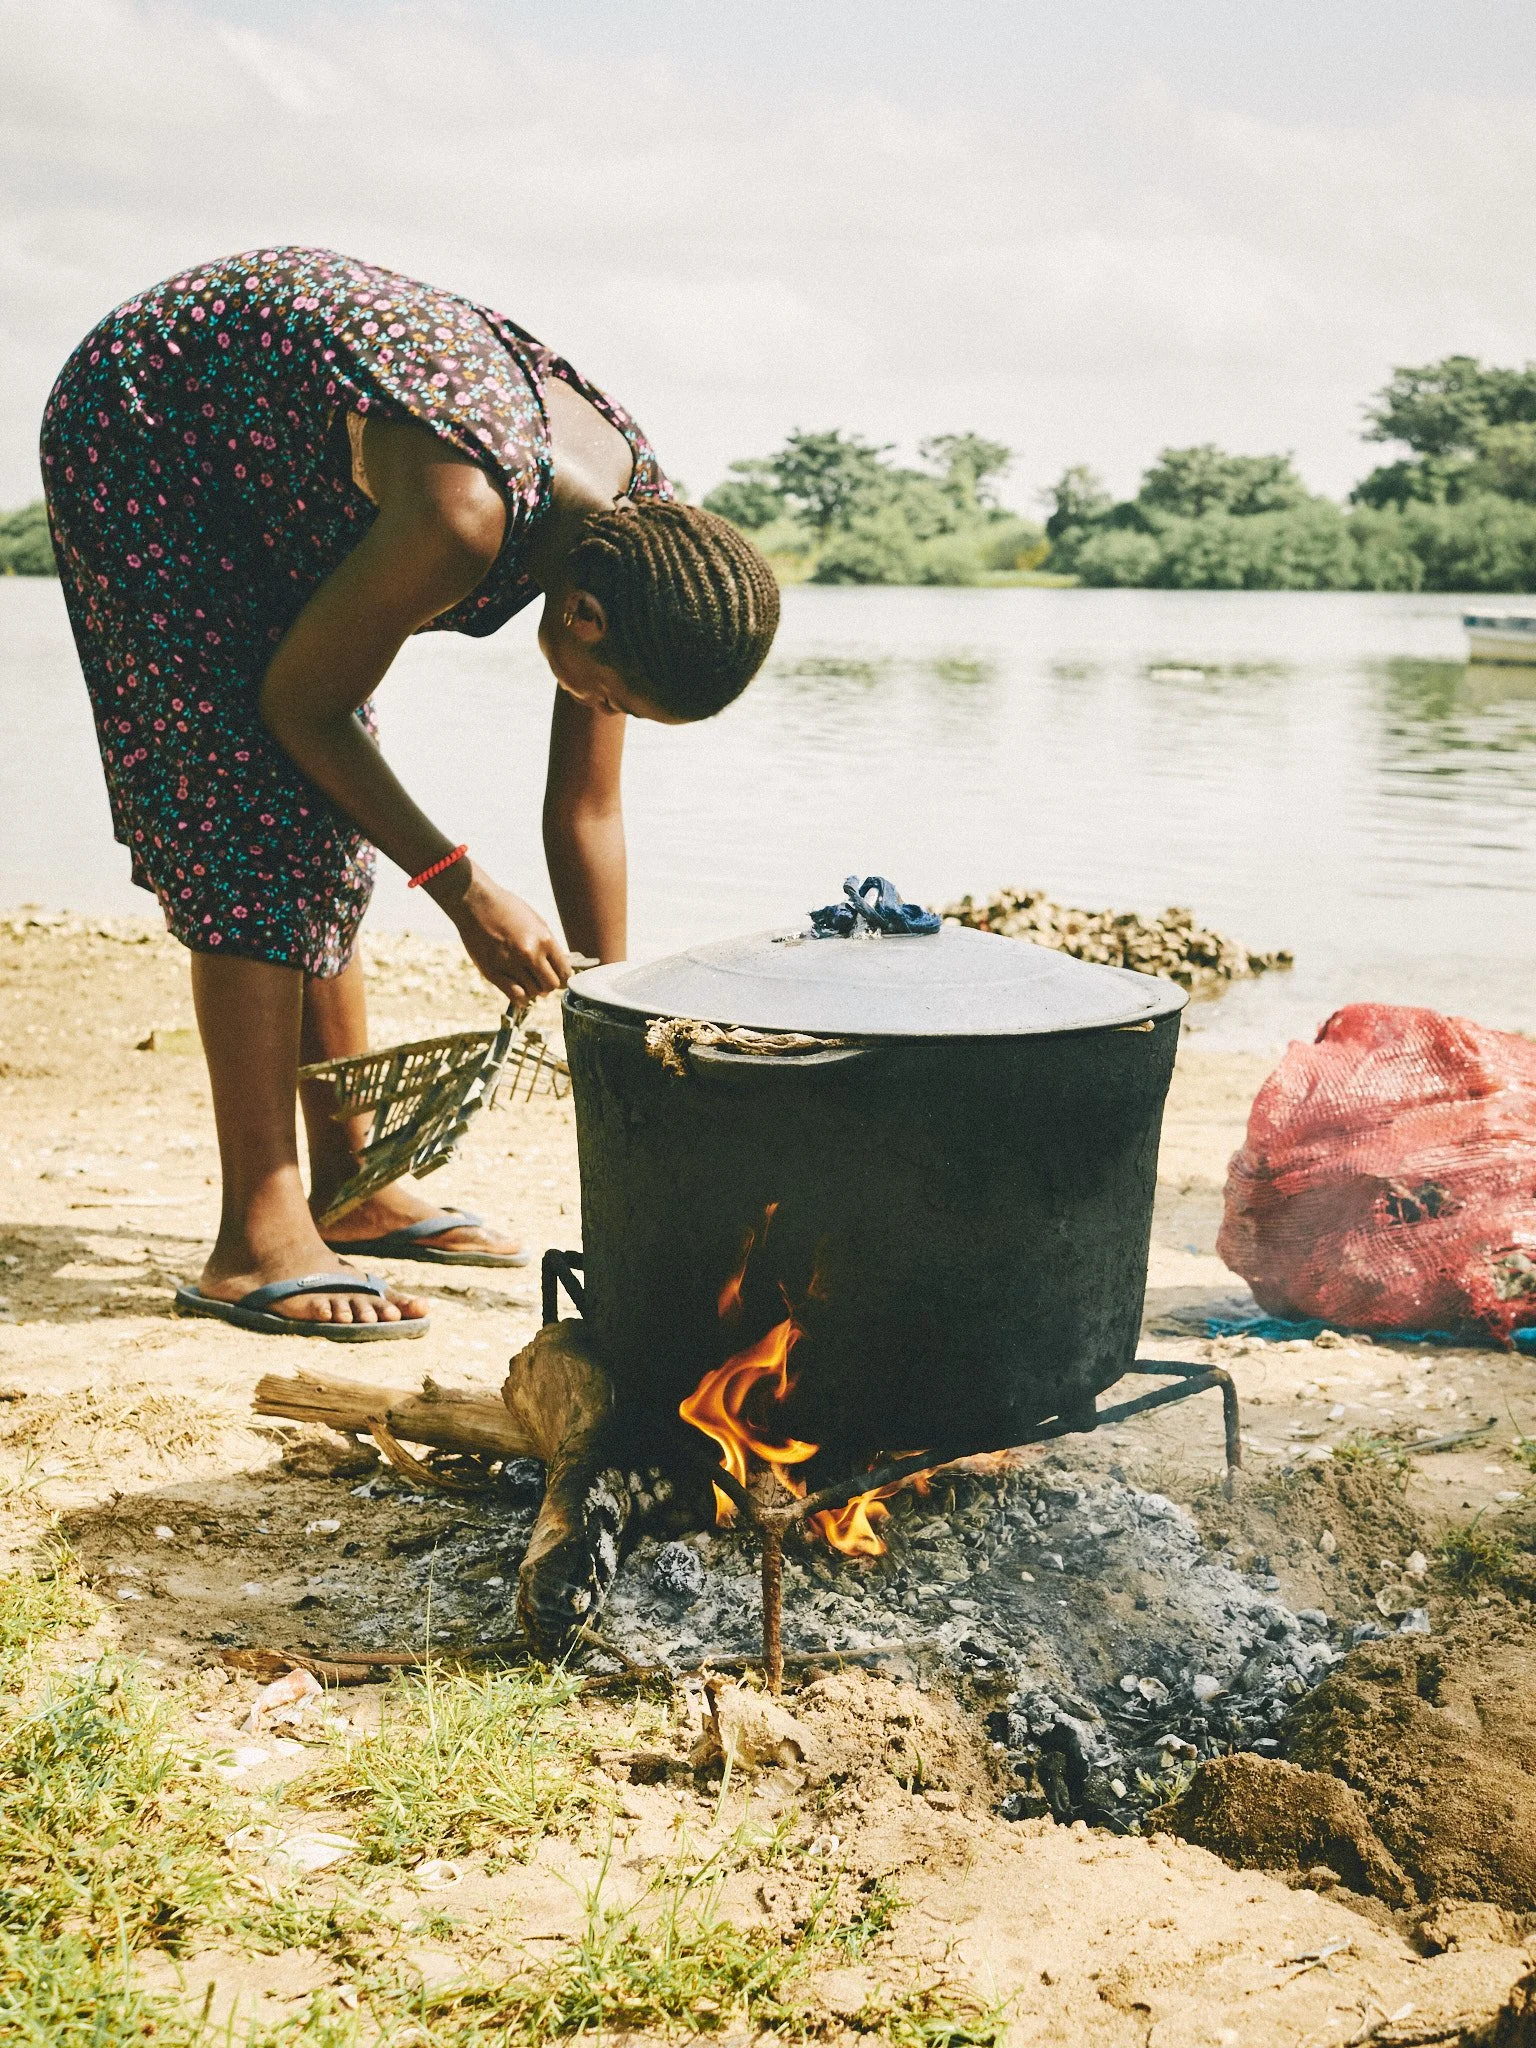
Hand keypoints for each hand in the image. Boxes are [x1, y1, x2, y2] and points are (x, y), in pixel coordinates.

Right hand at [434, 863, 569, 1003]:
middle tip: (540, 978)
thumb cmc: (507, 909)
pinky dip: (521, 998)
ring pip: (534, 993)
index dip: (562, 976)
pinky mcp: (493, 972)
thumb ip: (548, 945)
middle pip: (551, 985)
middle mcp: (529, 953)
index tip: (557, 975)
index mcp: (544, 939)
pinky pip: (515, 996)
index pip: (564, 971)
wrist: (475, 903)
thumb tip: (559, 967)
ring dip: (533, 989)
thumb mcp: (536, 921)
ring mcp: (510, 964)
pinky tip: (519, 990)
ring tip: (526, 978)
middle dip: (548, 984)